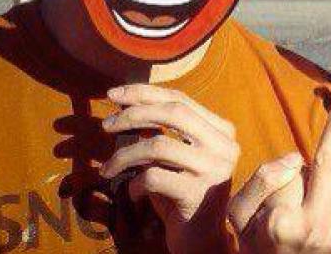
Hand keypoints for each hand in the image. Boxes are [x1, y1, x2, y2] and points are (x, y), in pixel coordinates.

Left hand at [100, 84, 239, 253]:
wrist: (202, 239)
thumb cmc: (183, 194)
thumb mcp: (177, 158)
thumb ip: (163, 131)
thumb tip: (125, 102)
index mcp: (222, 131)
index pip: (181, 99)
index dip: (144, 93)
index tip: (112, 95)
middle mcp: (224, 146)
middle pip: (173, 113)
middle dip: (133, 114)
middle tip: (107, 125)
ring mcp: (214, 169)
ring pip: (158, 144)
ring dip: (124, 155)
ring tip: (108, 169)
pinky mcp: (198, 194)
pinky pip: (153, 178)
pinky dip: (133, 184)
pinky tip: (132, 194)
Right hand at [227, 90, 330, 252]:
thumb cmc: (256, 243)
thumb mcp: (239, 214)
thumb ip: (261, 180)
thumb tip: (296, 158)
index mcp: (285, 225)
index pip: (296, 167)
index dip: (283, 169)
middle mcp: (320, 230)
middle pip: (324, 168)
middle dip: (307, 174)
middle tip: (292, 206)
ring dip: (322, 188)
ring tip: (304, 217)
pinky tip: (320, 222)